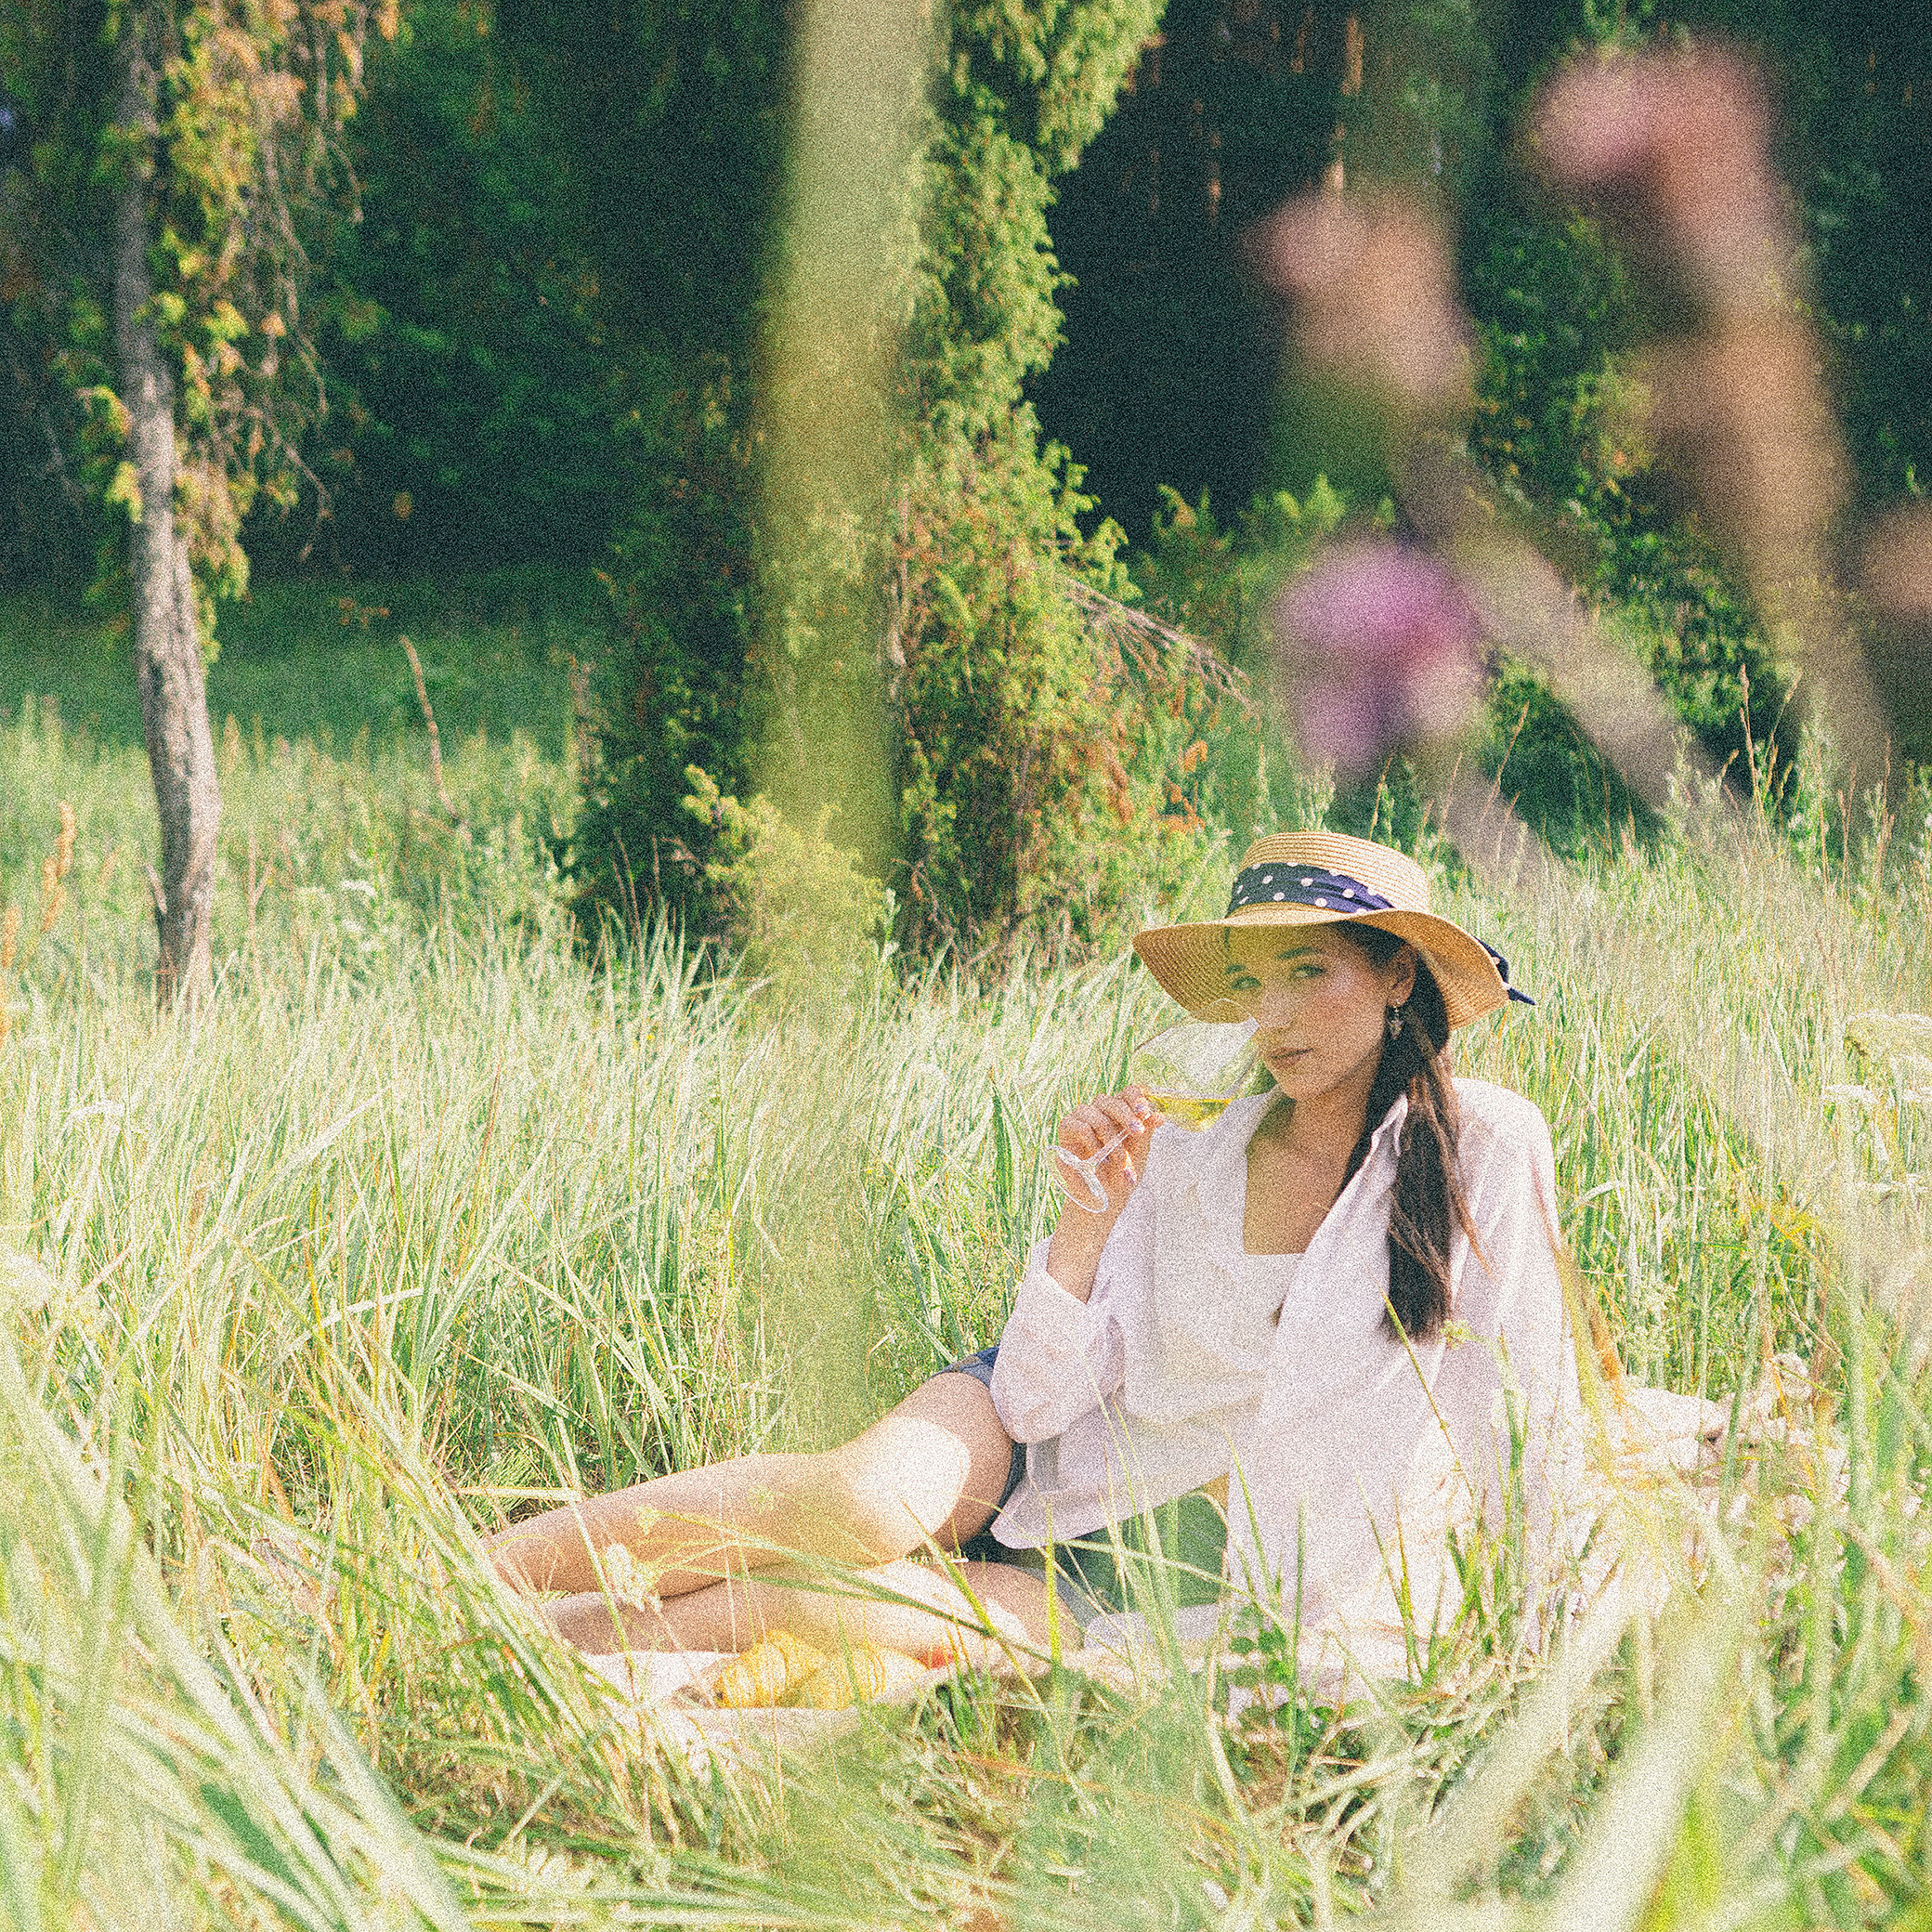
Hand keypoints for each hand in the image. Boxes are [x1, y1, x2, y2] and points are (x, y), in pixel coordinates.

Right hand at [1052, 1086, 1158, 1221]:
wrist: (1102, 1199)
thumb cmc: (1121, 1175)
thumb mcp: (1138, 1153)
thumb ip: (1146, 1132)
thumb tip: (1159, 1116)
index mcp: (1121, 1113)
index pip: (1128, 1092)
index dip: (1137, 1097)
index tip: (1145, 1112)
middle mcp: (1101, 1111)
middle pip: (1111, 1099)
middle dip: (1127, 1115)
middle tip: (1137, 1133)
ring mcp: (1082, 1118)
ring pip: (1097, 1113)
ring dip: (1111, 1139)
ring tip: (1118, 1162)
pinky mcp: (1067, 1128)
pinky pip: (1081, 1127)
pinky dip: (1093, 1143)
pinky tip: (1099, 1158)